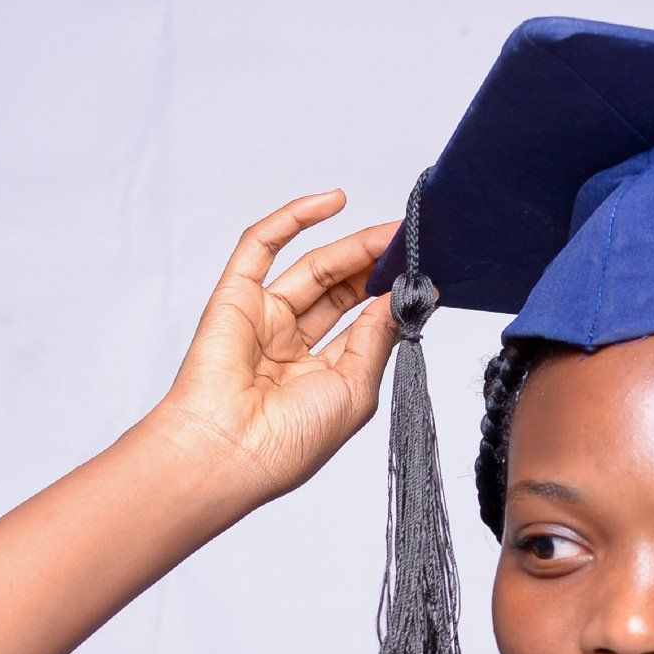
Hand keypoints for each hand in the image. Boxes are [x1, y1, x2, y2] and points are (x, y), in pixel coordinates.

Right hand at [157, 190, 402, 521]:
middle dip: (375, 265)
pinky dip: (293, 219)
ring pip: (312, 267)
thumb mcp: (354, 391)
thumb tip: (400, 298)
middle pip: (341, 291)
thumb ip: (377, 340)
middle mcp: (292, 346)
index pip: (363, 324)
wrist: (229, 451)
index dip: (391, 298)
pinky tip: (333, 202)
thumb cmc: (289, 441)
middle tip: (410, 242)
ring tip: (390, 230)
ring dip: (351, 245)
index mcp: (322, 376)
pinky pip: (261, 247)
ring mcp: (262, 319)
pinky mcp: (234, 297)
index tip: (424, 276)